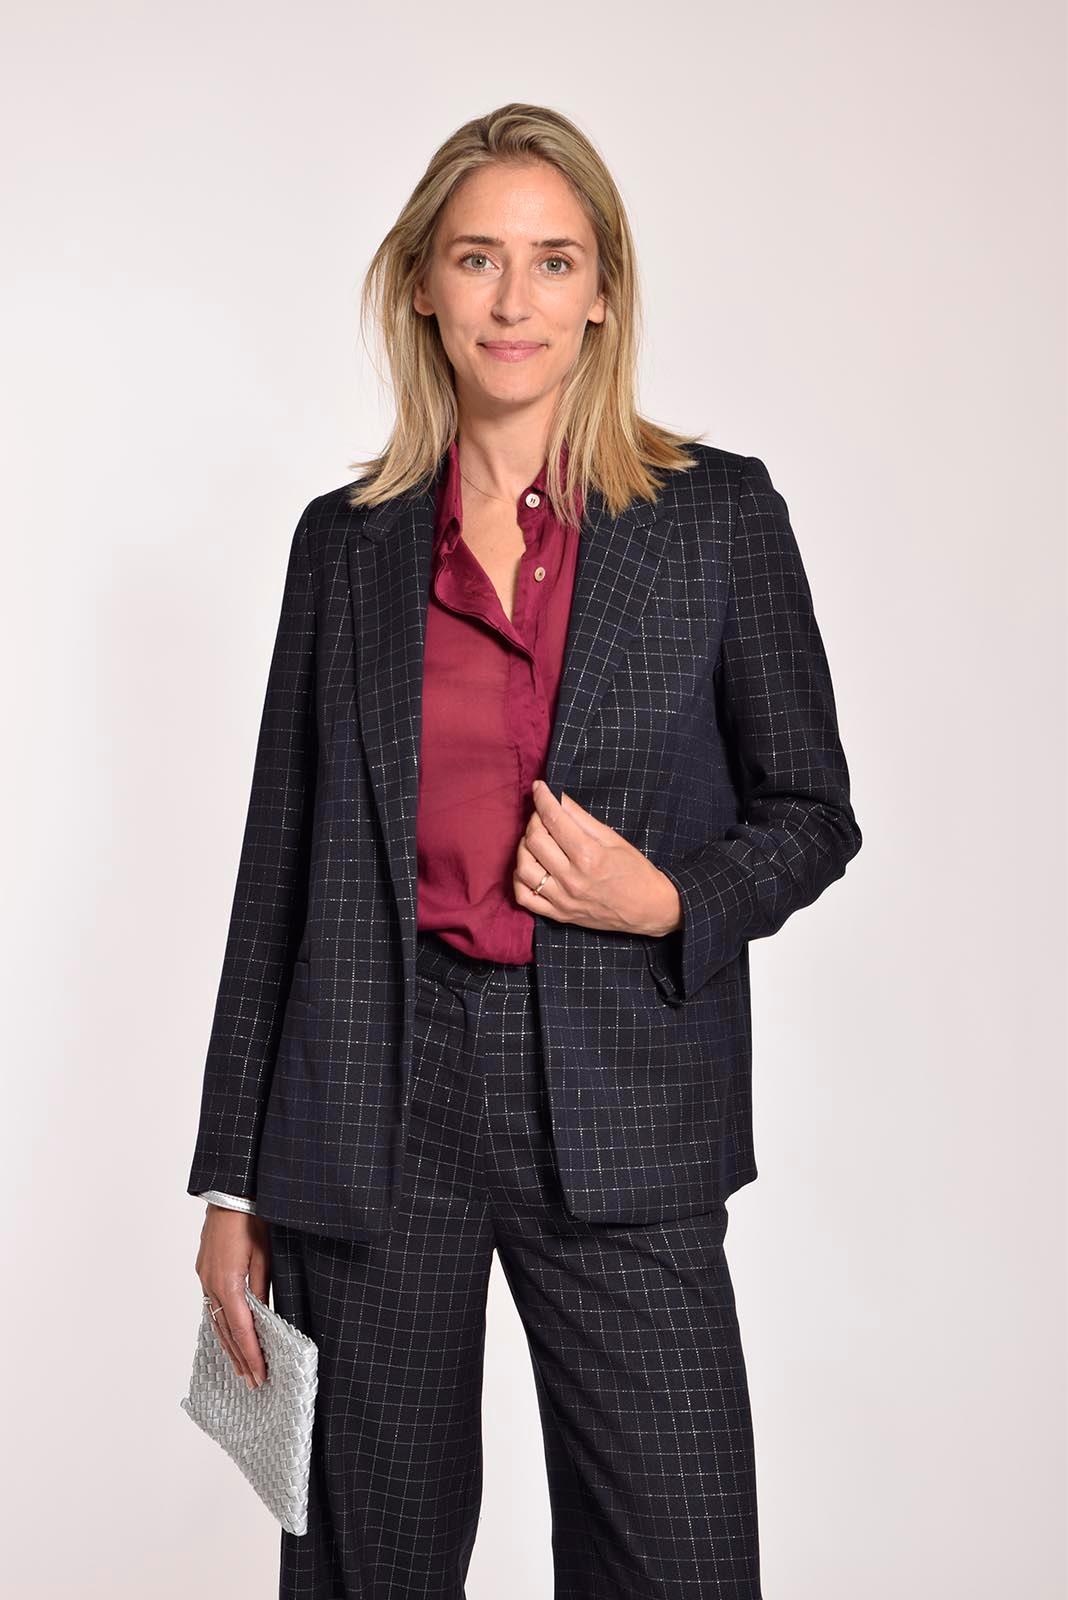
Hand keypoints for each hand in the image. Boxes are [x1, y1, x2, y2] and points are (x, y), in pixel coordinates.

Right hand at [195, 1206, 271, 1388]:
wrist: (230, 1192)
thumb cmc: (252, 1218)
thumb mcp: (265, 1255)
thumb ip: (262, 1288)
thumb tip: (264, 1318)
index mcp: (228, 1282)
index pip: (241, 1329)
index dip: (251, 1354)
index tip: (260, 1375)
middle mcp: (211, 1284)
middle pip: (226, 1331)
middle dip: (240, 1358)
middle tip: (252, 1383)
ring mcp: (205, 1278)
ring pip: (216, 1321)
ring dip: (229, 1347)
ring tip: (241, 1369)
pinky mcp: (204, 1271)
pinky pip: (212, 1306)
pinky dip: (221, 1326)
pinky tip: (227, 1337)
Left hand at [513, 780, 681, 936]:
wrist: (649, 910)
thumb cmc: (636, 872)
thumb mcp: (614, 839)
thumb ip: (583, 819)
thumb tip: (560, 799)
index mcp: (589, 856)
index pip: (554, 820)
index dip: (543, 799)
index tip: (539, 787)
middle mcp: (572, 879)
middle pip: (535, 841)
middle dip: (534, 820)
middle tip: (543, 815)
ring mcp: (563, 899)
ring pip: (523, 868)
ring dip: (524, 847)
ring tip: (537, 840)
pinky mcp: (559, 915)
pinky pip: (525, 898)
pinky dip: (519, 879)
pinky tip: (530, 867)